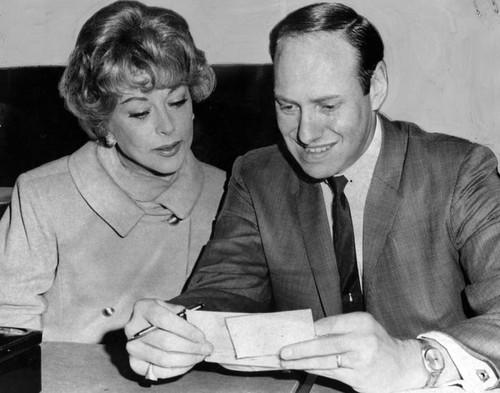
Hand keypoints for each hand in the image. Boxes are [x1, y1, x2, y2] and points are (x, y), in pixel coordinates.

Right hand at [125, 299, 212, 379]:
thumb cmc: (161, 315)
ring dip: (187, 359)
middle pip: (165, 341)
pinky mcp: (134, 364)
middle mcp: (133, 328)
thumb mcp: (170, 306)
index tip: (202, 336)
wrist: (144, 325)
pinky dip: (178, 369)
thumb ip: (182, 314)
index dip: (185, 329)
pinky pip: (159, 371)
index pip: (165, 319)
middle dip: (191, 346)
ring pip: (163, 358)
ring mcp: (132, 347)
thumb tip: (197, 328)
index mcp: (143, 308)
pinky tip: (190, 363)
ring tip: (201, 356)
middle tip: (208, 348)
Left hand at [279, 312, 426, 392]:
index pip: (328, 325)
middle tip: (283, 351)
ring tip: (287, 361)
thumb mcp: (362, 327)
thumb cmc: (377, 343)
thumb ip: (338, 328)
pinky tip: (303, 368)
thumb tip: (308, 331)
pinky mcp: (358, 377)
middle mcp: (362, 339)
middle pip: (323, 344)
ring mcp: (360, 360)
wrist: (403, 366)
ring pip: (324, 360)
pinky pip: (330, 372)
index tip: (291, 333)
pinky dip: (314, 370)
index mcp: (361, 322)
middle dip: (300, 348)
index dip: (307, 330)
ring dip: (302, 361)